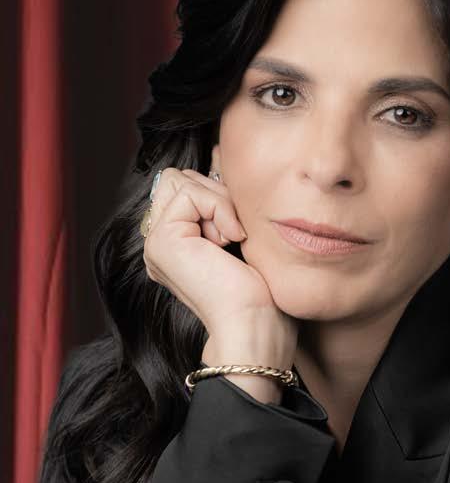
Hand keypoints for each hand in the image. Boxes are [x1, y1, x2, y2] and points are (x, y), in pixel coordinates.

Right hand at [142, 167, 297, 350]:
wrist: (256, 327)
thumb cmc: (261, 294)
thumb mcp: (242, 235)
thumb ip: (223, 204)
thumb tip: (221, 156)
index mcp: (177, 242)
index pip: (187, 184)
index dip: (218, 195)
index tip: (241, 232)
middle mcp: (160, 242)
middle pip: (180, 177)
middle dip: (217, 195)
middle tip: (236, 235)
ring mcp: (156, 242)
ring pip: (182, 179)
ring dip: (219, 203)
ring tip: (232, 240)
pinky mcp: (161, 241)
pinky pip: (189, 192)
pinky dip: (219, 209)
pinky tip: (230, 241)